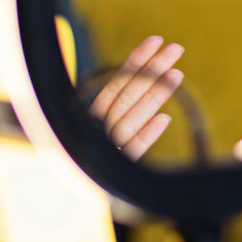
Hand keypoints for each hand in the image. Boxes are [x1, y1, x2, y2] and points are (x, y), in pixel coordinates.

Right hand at [88, 35, 183, 160]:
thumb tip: (142, 95)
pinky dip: (146, 134)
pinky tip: (164, 119)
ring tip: (177, 74)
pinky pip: (132, 150)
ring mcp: (105, 150)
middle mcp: (96, 130)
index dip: (136, 62)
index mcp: (90, 117)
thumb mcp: (95, 132)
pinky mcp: (115, 172)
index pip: (116, 83)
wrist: (63, 199)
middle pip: (127, 95)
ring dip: (153, 96)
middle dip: (152, 70)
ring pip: (131, 118)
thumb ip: (113, 110)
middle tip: (176, 49)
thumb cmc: (86, 159)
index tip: (155, 41)